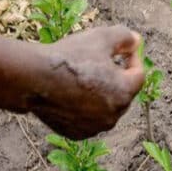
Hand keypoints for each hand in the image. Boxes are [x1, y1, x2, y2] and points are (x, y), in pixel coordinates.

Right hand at [29, 26, 143, 138]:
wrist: (33, 78)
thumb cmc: (70, 57)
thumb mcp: (102, 37)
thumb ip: (126, 37)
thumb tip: (136, 42)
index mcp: (123, 93)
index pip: (138, 74)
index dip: (132, 58)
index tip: (122, 49)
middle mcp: (112, 116)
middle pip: (124, 92)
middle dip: (118, 76)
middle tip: (103, 61)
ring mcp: (93, 127)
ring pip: (106, 107)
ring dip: (102, 93)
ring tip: (86, 76)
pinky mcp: (76, 134)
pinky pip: (90, 118)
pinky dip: (87, 107)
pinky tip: (73, 92)